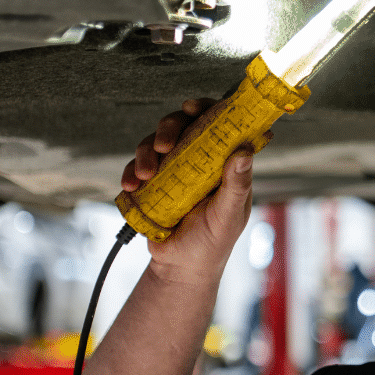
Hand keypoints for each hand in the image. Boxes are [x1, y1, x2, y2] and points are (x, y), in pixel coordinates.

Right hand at [124, 98, 260, 281]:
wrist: (181, 268)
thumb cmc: (213, 242)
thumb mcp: (228, 215)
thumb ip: (237, 185)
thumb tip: (244, 150)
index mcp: (223, 163)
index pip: (219, 124)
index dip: (208, 108)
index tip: (194, 106)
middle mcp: (198, 160)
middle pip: (181, 125)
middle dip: (169, 128)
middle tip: (164, 146)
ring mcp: (172, 169)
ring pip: (155, 142)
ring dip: (145, 153)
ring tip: (145, 177)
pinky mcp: (151, 182)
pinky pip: (136, 166)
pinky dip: (130, 171)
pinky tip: (131, 186)